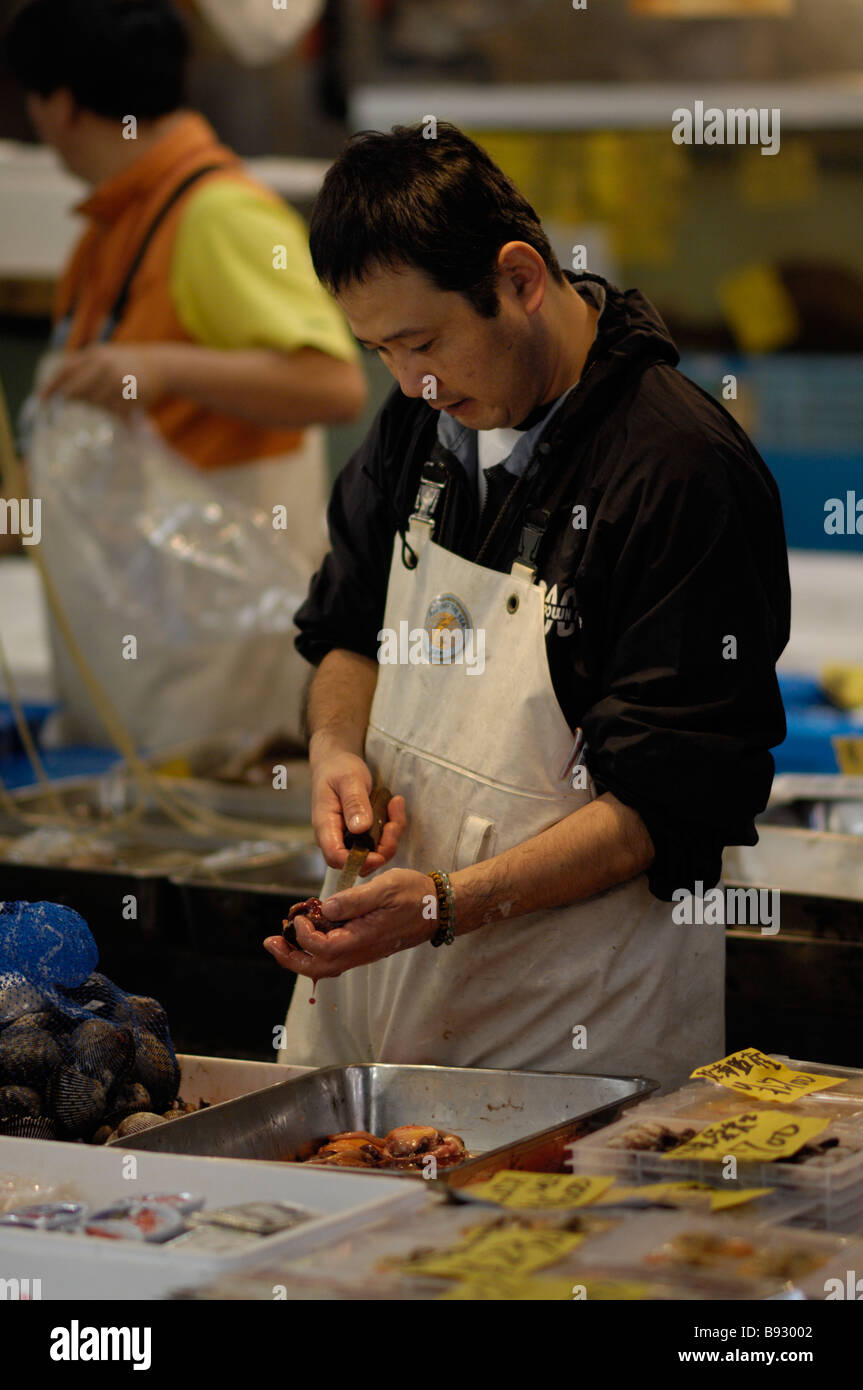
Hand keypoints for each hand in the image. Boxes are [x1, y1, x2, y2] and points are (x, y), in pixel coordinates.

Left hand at [39, 344, 168, 414]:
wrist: (162, 366)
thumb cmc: (128, 365)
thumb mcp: (104, 358)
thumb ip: (85, 371)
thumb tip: (63, 394)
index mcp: (94, 354)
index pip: (65, 371)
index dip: (51, 386)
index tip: (40, 399)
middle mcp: (103, 365)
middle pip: (76, 390)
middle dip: (72, 399)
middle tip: (72, 404)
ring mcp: (117, 380)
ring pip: (95, 402)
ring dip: (99, 405)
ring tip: (112, 399)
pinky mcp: (129, 395)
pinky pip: (113, 409)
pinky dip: (115, 411)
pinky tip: (124, 404)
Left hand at [263, 868, 435, 977]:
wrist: (439, 907)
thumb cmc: (413, 895)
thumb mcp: (384, 889)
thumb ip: (354, 900)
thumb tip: (325, 908)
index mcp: (364, 938)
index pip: (324, 948)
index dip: (305, 935)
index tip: (298, 916)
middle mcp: (362, 951)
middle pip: (319, 968)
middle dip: (291, 958)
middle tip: (269, 942)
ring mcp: (364, 952)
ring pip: (326, 966)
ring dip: (300, 956)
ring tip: (281, 941)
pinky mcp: (366, 947)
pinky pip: (335, 958)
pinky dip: (315, 951)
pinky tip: (308, 934)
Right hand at [310, 745, 404, 873]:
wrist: (336, 764)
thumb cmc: (338, 769)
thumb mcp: (349, 779)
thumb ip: (354, 802)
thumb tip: (360, 828)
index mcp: (325, 826)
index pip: (336, 857)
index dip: (359, 861)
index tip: (380, 852)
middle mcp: (335, 837)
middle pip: (358, 862)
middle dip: (383, 848)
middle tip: (394, 821)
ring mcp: (348, 838)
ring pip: (373, 854)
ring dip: (391, 836)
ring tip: (396, 805)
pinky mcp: (360, 835)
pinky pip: (379, 842)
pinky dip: (392, 828)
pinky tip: (394, 806)